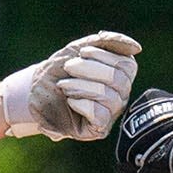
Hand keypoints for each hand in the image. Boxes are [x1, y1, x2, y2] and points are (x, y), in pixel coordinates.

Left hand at [3, 32, 140, 140]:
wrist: (35, 91)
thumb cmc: (60, 70)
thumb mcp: (81, 49)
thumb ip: (109, 42)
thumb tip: (137, 48)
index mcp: (120, 75)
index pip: (127, 65)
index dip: (104, 56)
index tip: (81, 52)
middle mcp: (120, 95)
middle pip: (119, 80)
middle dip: (90, 69)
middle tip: (68, 67)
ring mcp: (110, 113)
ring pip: (109, 97)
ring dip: (81, 86)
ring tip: (64, 85)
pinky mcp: (98, 129)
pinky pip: (100, 115)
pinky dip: (82, 104)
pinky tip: (70, 101)